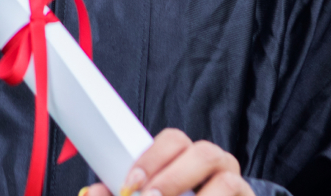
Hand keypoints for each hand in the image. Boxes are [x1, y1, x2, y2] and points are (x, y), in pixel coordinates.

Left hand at [85, 128, 253, 195]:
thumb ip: (121, 195)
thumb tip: (93, 193)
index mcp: (188, 162)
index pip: (175, 140)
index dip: (153, 158)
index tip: (129, 183)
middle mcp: (217, 171)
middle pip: (203, 152)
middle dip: (173, 177)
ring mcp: (236, 189)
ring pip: (226, 180)